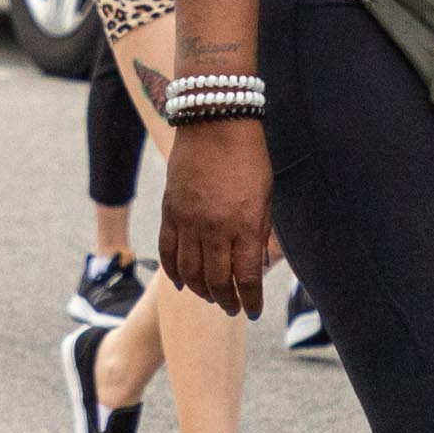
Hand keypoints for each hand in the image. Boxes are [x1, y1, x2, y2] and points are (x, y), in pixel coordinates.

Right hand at [158, 114, 274, 317]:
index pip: (247, 278)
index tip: (253, 311)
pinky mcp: (170, 211)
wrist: (215, 122)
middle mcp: (216, 228)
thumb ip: (259, 233)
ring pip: (190, 272)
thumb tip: (255, 266)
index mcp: (246, 224)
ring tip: (210, 298)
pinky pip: (168, 252)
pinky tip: (183, 284)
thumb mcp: (265, 196)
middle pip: (217, 281)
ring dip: (201, 291)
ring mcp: (189, 221)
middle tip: (232, 309)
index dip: (250, 300)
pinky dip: (174, 273)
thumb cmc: (249, 157)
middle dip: (227, 301)